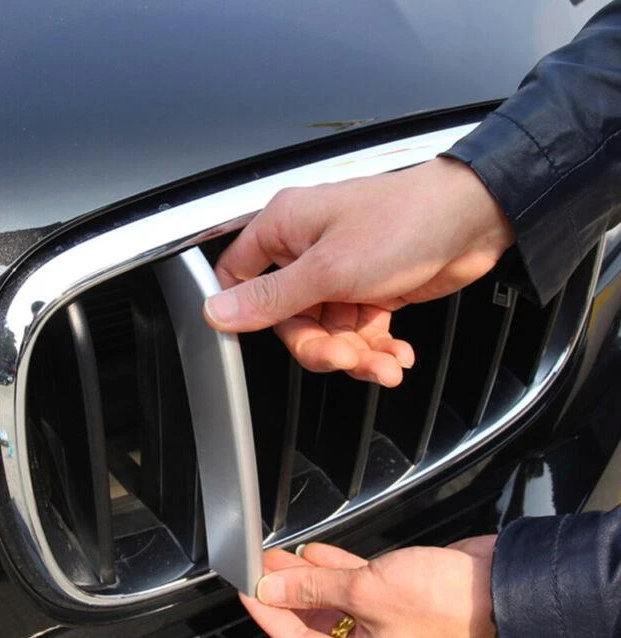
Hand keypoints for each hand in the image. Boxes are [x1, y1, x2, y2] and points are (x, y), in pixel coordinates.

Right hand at [204, 157, 513, 385]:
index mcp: (284, 229)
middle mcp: (308, 250)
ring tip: (384, 364)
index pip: (239, 277)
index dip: (246, 312)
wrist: (474, 220)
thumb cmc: (404, 222)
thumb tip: (217, 312)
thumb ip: (270, 298)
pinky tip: (396, 354)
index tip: (265, 337)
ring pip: (327, 331)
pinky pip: (358, 331)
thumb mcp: (327, 269)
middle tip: (345, 356)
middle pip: (290, 318)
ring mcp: (341, 272)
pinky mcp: (371, 289)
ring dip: (356, 355)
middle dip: (320, 346)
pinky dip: (376, 348)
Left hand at [240, 537, 497, 637]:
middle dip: (287, 591)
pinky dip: (335, 570)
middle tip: (262, 567)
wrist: (497, 584)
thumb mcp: (365, 592)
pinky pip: (354, 588)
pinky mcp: (395, 602)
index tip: (248, 590)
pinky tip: (314, 553)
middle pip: (313, 621)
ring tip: (280, 555)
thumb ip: (313, 587)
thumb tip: (272, 588)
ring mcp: (383, 628)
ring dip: (307, 578)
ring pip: (332, 602)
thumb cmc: (444, 603)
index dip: (268, 614)